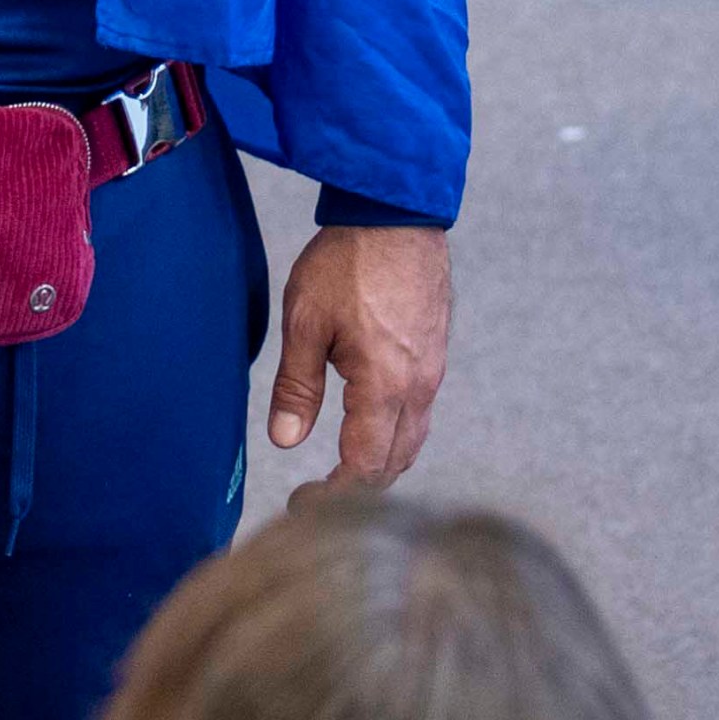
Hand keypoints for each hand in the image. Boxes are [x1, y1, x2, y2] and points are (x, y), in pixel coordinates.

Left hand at [266, 222, 451, 489]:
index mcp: (386, 385)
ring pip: (412, 438)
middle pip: (396, 460)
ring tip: (338, 468)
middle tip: (315, 493)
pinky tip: (365, 426)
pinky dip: (393, 432)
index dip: (335, 494)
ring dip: (379, 460)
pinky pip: (418, 411)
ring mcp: (433, 371)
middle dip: (358, 486)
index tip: (302, 502)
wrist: (396, 217)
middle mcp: (419, 386)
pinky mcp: (434, 355)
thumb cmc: (346, 264)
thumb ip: (296, 387)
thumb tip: (284, 440)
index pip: (367, 465)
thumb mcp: (304, 324)